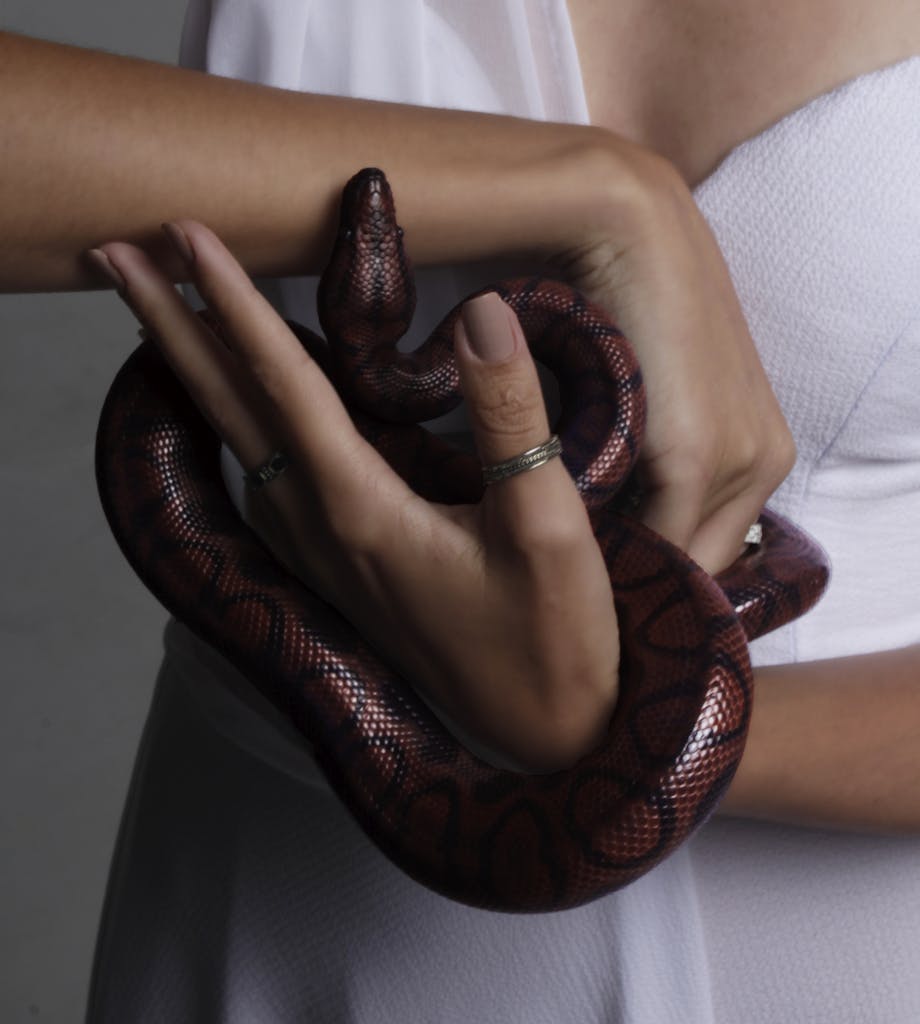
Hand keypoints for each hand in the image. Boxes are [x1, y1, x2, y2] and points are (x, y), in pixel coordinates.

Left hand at [91, 224, 618, 771]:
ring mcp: (327, 553)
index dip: (234, 303)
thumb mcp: (549, 528)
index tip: (185, 234)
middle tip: (112, 256)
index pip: (283, 384)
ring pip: (240, 442)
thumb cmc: (554, 640)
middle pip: (229, 409)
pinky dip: (237, 422)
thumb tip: (482, 312)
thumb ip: (511, 417)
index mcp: (363, 511)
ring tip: (160, 315)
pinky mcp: (346, 566)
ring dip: (195, 373)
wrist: (547, 733)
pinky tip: (238, 411)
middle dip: (170, 327)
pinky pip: (268, 476)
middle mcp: (324, 529)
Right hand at [551, 146, 794, 572]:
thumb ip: (651, 458)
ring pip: (677, 557)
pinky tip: (566, 553)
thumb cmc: (631, 306)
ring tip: (568, 573)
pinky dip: (611, 551)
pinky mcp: (697, 456)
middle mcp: (764, 462)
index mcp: (763, 450)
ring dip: (624, 571)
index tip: (603, 583)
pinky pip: (654, 538)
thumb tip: (608, 518)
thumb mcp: (653, 398)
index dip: (657, 570)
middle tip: (583, 586)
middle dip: (645, 581)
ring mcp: (737, 460)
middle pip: (700, 561)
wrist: (627, 232)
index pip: (712, 545)